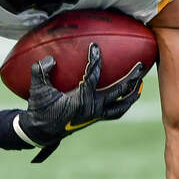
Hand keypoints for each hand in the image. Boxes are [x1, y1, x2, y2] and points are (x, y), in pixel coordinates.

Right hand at [17, 43, 143, 146]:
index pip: (93, 76)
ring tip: (141, 82)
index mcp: (80, 100)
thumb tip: (51, 59)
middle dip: (131, 77)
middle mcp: (92, 108)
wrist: (42, 132)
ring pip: (122, 105)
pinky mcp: (96, 118)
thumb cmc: (40, 109)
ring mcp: (96, 114)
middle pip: (119, 91)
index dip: (95, 60)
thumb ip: (41, 71)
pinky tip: (129, 95)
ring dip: (133, 94)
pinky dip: (125, 103)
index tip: (95, 46)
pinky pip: (116, 112)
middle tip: (141, 65)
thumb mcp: (37, 89)